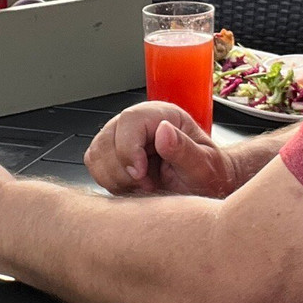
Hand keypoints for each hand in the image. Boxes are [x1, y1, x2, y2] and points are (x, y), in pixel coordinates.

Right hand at [85, 102, 236, 196]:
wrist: (204, 188)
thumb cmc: (207, 174)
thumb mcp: (204, 166)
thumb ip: (185, 150)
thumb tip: (163, 131)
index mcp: (162, 115)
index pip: (130, 121)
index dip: (129, 149)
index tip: (140, 174)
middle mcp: (139, 122)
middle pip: (107, 138)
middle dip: (123, 170)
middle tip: (149, 184)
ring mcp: (122, 138)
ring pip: (97, 154)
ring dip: (116, 178)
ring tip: (144, 186)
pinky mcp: (112, 155)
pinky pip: (95, 167)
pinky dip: (110, 182)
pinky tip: (133, 187)